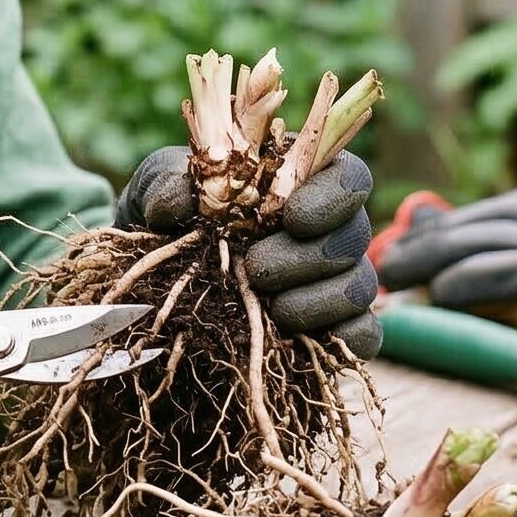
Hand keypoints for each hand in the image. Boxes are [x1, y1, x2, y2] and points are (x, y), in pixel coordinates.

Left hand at [112, 145, 380, 356]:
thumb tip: (179, 202)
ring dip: (319, 299)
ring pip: (360, 287)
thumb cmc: (169, 217)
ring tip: (272, 308)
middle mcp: (328, 230)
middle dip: (307, 256)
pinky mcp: (336, 331)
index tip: (292, 216)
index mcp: (299, 182)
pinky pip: (363, 336)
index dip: (334, 194)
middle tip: (257, 269)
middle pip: (354, 236)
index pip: (348, 176)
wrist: (153, 281)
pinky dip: (342, 339)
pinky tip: (299, 338)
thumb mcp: (157, 189)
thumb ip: (165, 184)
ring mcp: (336, 281)